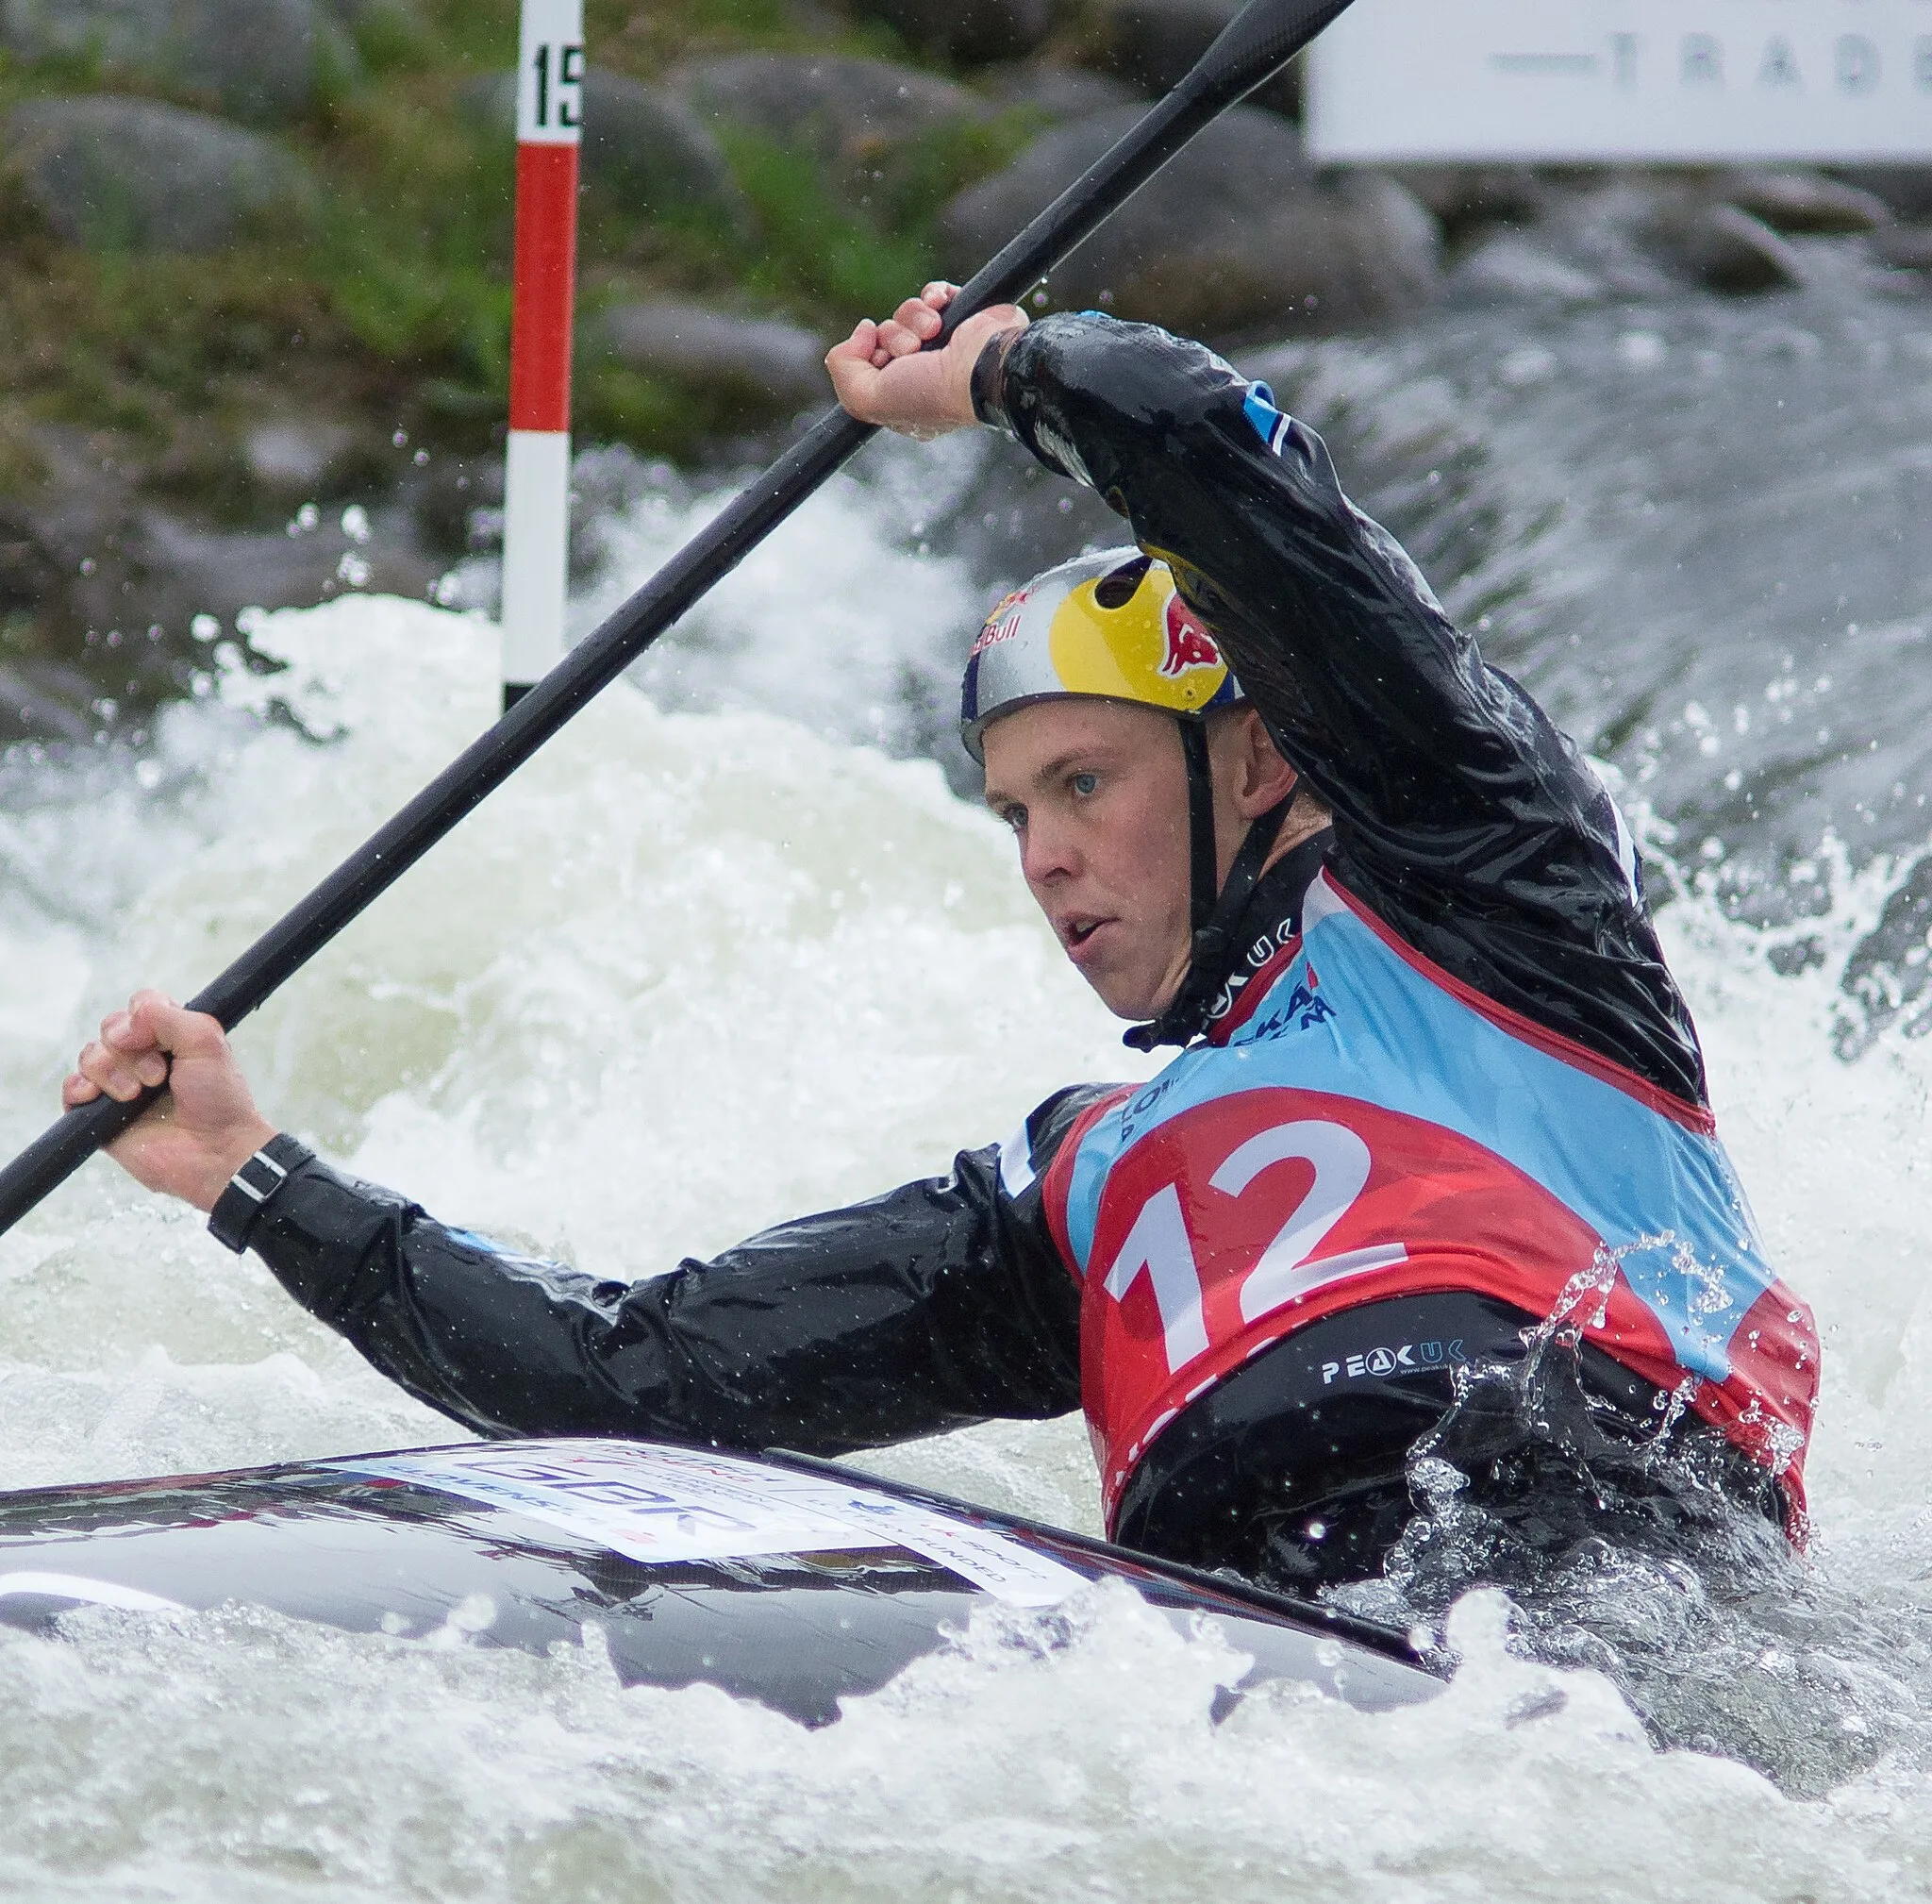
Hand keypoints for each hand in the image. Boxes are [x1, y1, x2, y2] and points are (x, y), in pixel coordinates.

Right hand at [64, 991, 274, 1212]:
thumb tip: (124, 1024)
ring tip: (137, 1095)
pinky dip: (80, 1088)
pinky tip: (99, 1097)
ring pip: (90, 1055)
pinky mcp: (101, 1115)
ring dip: (112, 1072)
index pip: (141, 1005)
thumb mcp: (207, 1042)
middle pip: (111, 1028)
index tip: (158, 1040)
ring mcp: (121, 1084)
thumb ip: (168, 1016)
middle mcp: (144, 1057)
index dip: (141, 1016)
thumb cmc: (219, 1100)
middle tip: (158, 1077)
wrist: (213, 1151)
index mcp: (171, 1037)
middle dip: (131, 1050)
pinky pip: (72, 1088)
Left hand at [825, 282, 1027, 438]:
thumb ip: (843, 371)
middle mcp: (925, 374)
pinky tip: (942, 308)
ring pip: (906, 313)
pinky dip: (934, 296)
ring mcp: (945, 346)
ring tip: (933, 333)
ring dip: (914, 319)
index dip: (868, 359)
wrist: (982, 368)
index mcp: (906, 400)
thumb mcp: (869, 399)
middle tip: (912, 351)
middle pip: (885, 337)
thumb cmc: (932, 392)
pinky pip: (933, 294)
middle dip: (893, 338)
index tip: (883, 364)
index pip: (870, 366)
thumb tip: (862, 331)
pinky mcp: (964, 319)